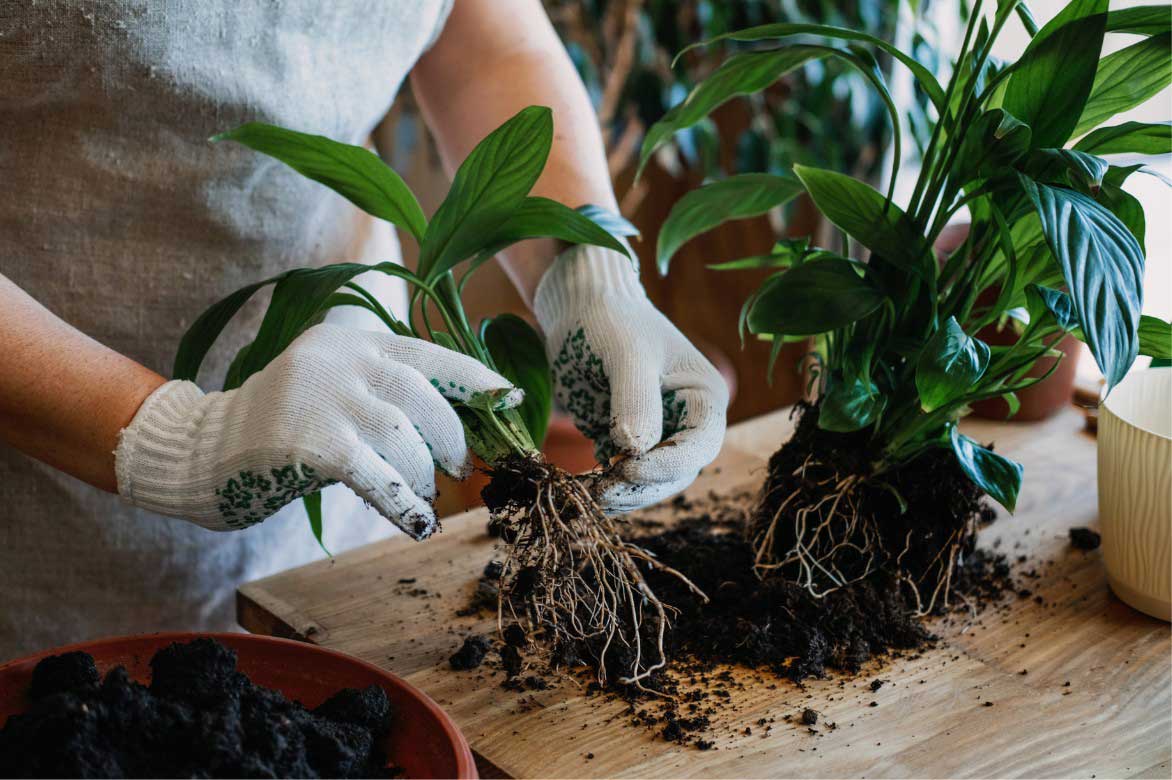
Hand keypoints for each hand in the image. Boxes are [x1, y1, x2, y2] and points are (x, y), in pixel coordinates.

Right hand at [114, 324, 520, 537]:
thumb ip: (383, 397)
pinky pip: (374, 473)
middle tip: (461, 468)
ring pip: (402, 433)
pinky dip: (403, 501)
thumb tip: (456, 431)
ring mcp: (320, 396)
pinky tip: (417, 524)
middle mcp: (338, 358)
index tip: (508, 398)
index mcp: (351, 341)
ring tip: (424, 497)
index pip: (427, 353)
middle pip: (421, 392)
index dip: (473, 377)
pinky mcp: (306, 441)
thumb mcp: (334, 394)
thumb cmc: (282, 431)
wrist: (203, 452)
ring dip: (423, 473)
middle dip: (452, 435)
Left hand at [534, 245, 728, 512]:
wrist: (579, 310)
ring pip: (651, 482)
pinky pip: (624, 477)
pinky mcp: (627, 443)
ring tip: (590, 494)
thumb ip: (635, 400)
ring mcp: (658, 435)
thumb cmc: (609, 321)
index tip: (627, 467)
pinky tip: (584, 490)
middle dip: (642, 486)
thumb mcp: (624, 355)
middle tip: (603, 492)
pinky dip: (607, 487)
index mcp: (703, 396)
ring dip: (623, 493)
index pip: (699, 445)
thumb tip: (635, 450)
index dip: (668, 464)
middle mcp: (687, 421)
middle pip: (677, 472)